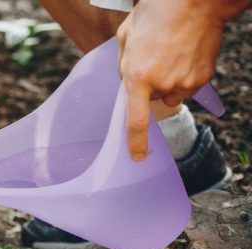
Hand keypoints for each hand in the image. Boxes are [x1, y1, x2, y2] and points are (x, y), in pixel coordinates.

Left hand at [117, 0, 226, 160]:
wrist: (195, 2)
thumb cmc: (156, 14)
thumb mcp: (125, 37)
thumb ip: (122, 66)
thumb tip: (127, 84)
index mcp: (137, 76)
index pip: (135, 120)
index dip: (136, 143)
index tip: (137, 157)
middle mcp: (162, 85)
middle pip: (151, 101)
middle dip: (148, 86)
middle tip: (153, 59)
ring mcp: (185, 83)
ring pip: (169, 95)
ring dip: (166, 82)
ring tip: (169, 54)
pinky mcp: (201, 79)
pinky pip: (186, 87)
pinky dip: (183, 76)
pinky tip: (183, 55)